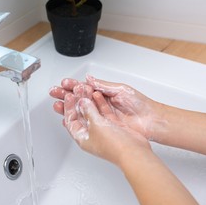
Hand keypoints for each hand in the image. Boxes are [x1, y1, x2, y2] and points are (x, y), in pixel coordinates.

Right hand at [50, 76, 165, 140]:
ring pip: (82, 109)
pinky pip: (88, 121)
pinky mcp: (104, 125)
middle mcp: (103, 103)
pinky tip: (69, 117)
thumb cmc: (140, 104)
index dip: (74, 85)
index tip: (64, 84)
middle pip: (80, 98)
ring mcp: (103, 115)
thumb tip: (89, 79)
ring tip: (58, 104)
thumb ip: (103, 85)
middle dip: (67, 95)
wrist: (150, 121)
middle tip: (55, 93)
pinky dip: (78, 119)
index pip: (86, 87)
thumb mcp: (120, 90)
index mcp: (106, 92)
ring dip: (70, 106)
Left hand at [63, 90, 150, 165]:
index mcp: (82, 138)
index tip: (69, 95)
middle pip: (81, 115)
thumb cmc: (114, 146)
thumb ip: (88, 111)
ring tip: (87, 89)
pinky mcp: (113, 126)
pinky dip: (100, 103)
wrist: (133, 151)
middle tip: (77, 90)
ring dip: (89, 100)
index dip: (68, 107)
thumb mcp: (96, 125)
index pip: (71, 120)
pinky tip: (98, 95)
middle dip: (78, 101)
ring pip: (93, 112)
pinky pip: (104, 112)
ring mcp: (103, 130)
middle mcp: (91, 134)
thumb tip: (82, 102)